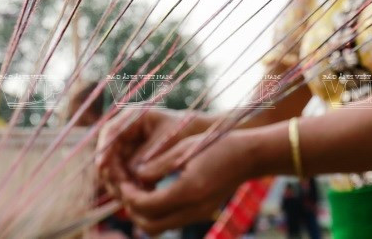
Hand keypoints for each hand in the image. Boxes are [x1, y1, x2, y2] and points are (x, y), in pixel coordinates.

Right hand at [95, 107, 211, 197]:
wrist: (196, 134)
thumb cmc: (184, 130)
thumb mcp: (167, 139)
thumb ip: (148, 154)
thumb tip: (132, 172)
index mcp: (133, 117)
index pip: (110, 132)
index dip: (104, 149)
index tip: (103, 165)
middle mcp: (125, 131)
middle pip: (108, 153)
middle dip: (113, 172)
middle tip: (123, 188)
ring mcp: (127, 147)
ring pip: (114, 168)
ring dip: (122, 182)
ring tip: (135, 193)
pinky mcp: (131, 161)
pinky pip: (124, 175)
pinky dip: (131, 185)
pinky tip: (144, 193)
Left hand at [119, 130, 253, 234]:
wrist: (249, 155)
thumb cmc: (218, 144)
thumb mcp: (184, 147)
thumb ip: (157, 163)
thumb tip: (135, 175)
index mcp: (188, 191)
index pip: (146, 206)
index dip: (129, 195)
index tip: (122, 180)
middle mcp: (193, 209)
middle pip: (150, 226)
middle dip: (133, 210)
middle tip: (126, 190)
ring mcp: (198, 214)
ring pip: (160, 228)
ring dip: (144, 214)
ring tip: (138, 192)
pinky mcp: (201, 213)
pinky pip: (172, 221)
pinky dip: (157, 212)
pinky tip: (154, 192)